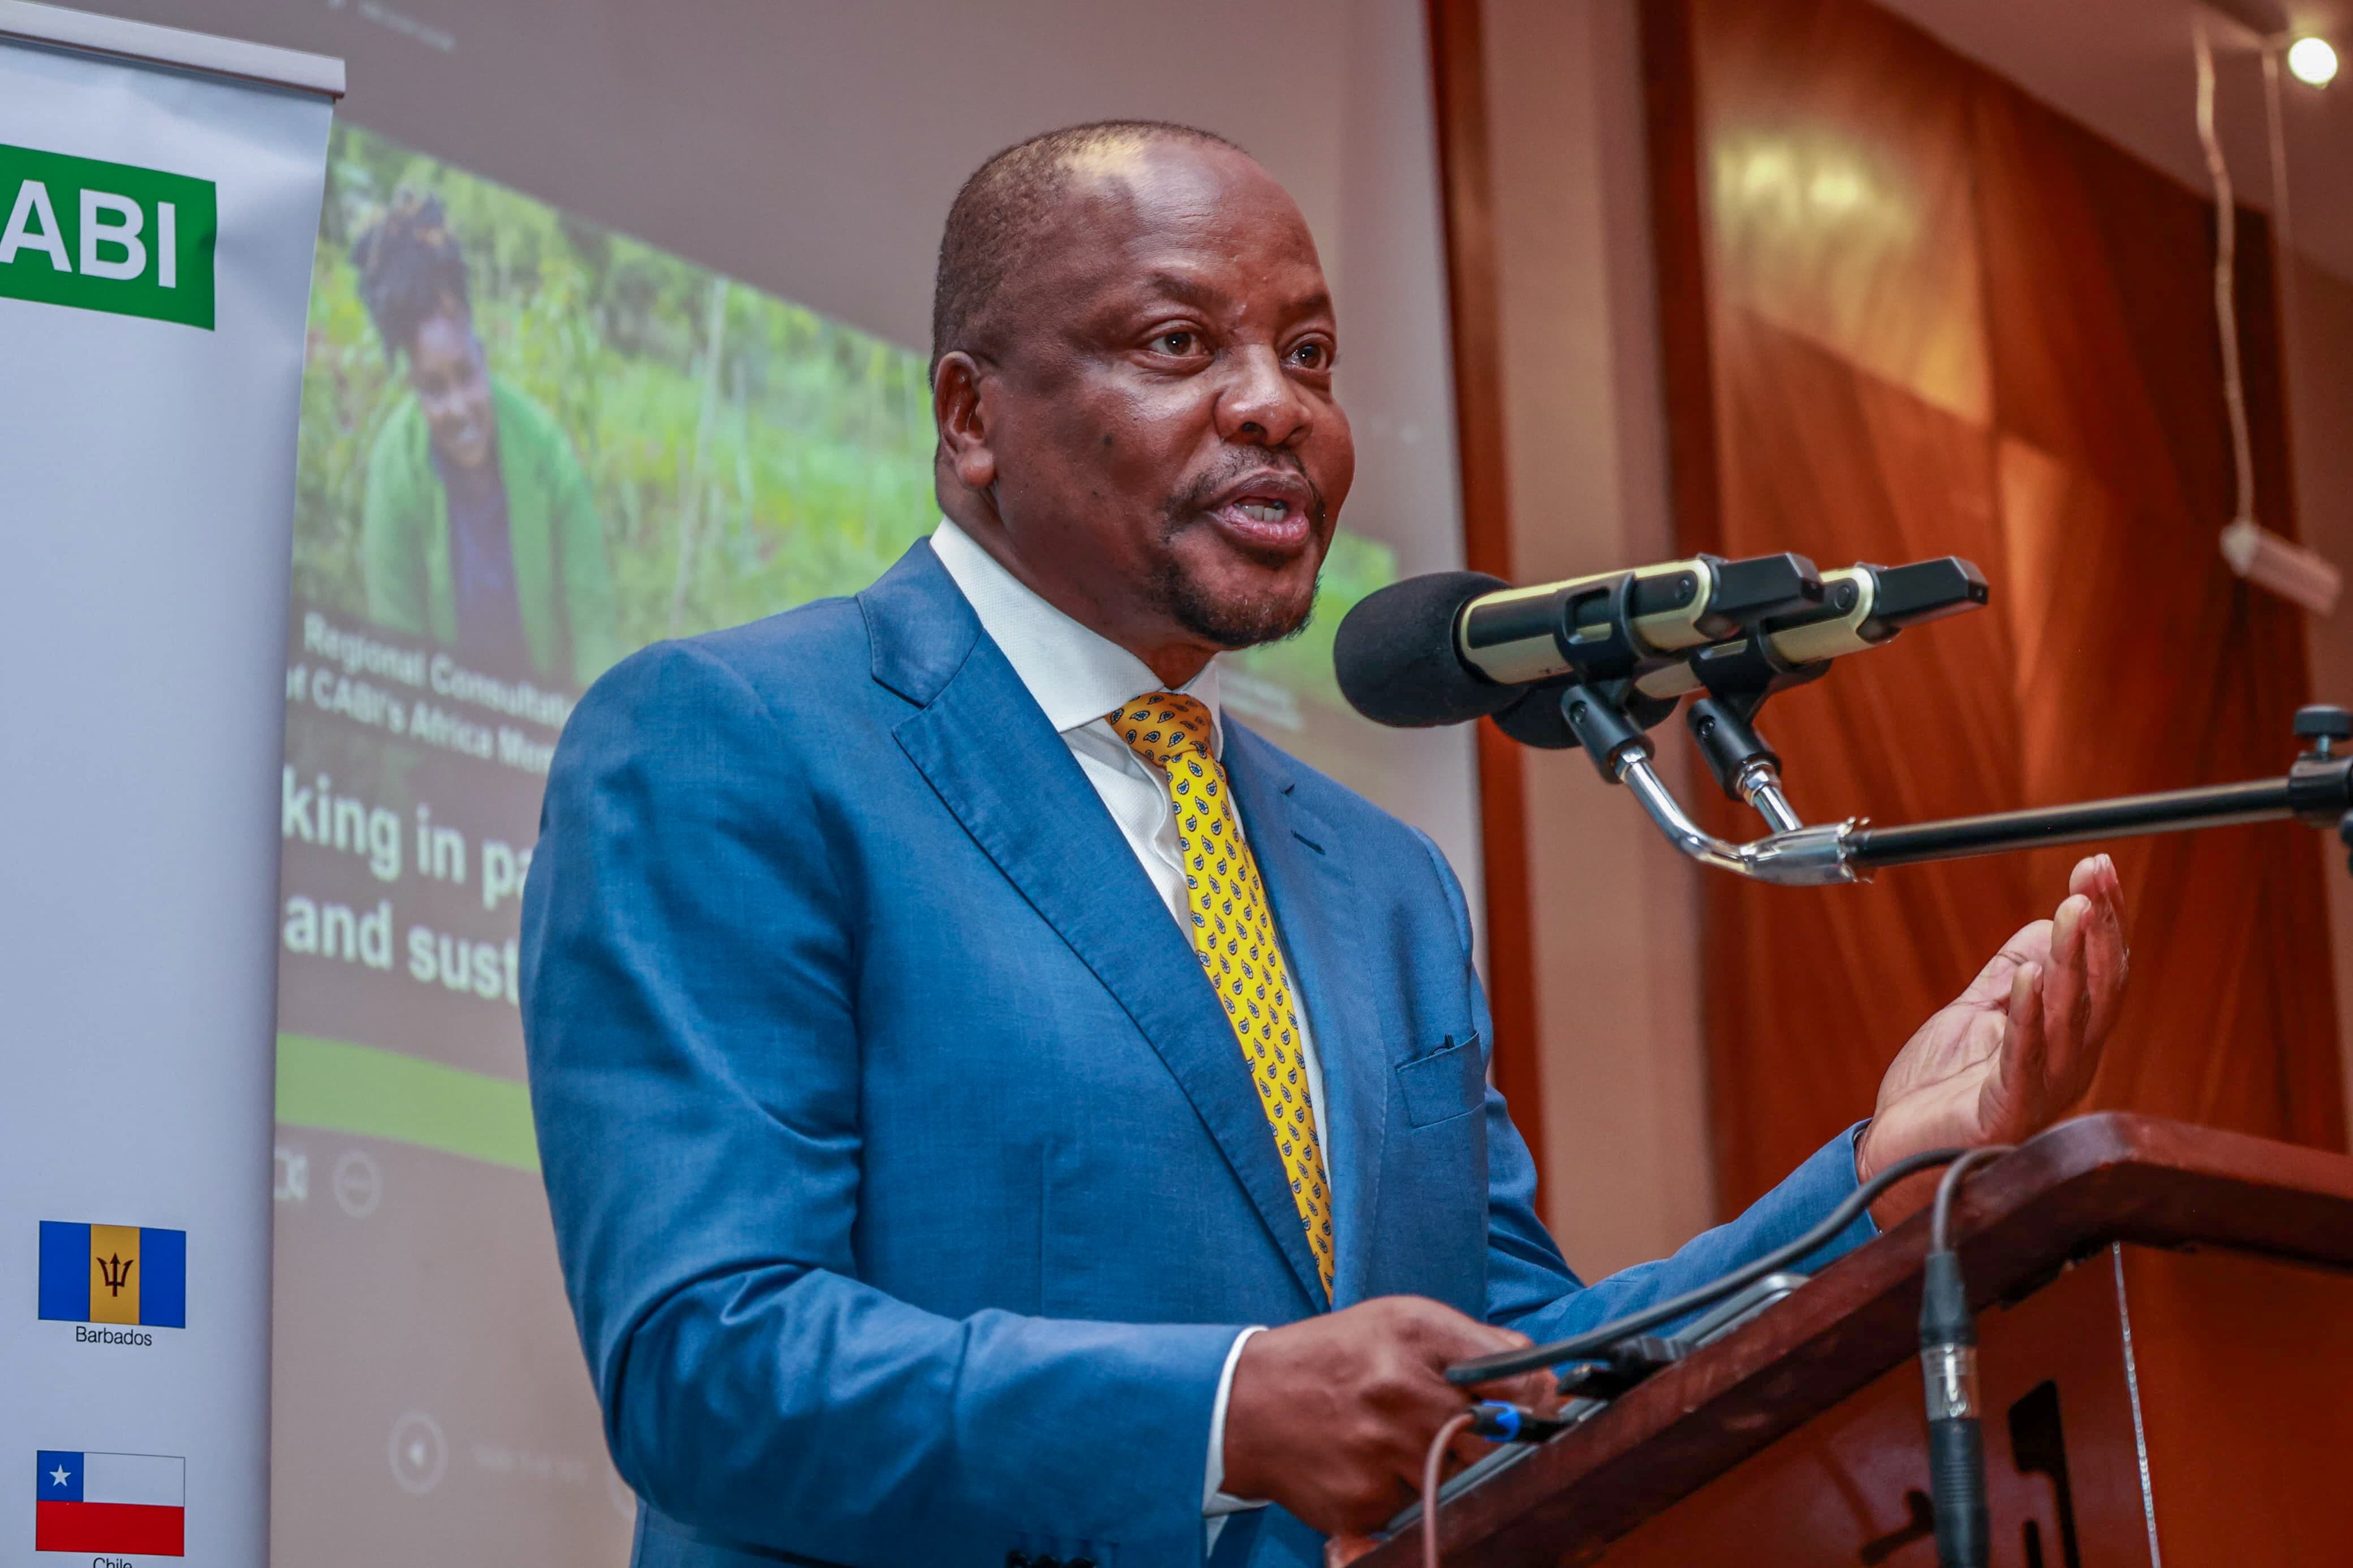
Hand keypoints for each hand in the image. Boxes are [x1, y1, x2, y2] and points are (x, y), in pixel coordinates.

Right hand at [1220, 1296, 1553, 1535]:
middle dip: (1489, 1439)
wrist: (1244, 1406)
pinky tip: (1373, 1467)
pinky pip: (1414, 1512)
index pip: (1514, 1384)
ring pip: (1457, 1481)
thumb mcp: (1398, 1320)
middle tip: (1465, 1428)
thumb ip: (1474, 1339)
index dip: (1539, 1400)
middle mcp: (1398, 1404)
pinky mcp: (1362, 1510)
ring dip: (1446, 1469)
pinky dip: (1405, 1495)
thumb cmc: (1331, 1356)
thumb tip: (1537, 1367)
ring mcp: (1380, 1463)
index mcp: (1412, 1347)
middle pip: (1492, 1443)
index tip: (1541, 1405)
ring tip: (1402, 1441)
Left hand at [1856, 854, 2129, 1216]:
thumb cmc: (1939, 1095)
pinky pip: (2023, 1058)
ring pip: (2069, 1018)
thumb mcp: (1976, 1016)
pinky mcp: (2006, 1113)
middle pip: (2098, 990)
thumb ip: (2010, 976)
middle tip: (2095, 877)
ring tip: (2072, 909)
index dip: (2104, 919)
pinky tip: (2028, 974)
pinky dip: (2027, 1014)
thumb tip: (2045, 924)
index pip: (2098, 972)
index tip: (2098, 868)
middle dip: (2100, 928)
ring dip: (2071, 960)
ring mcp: (2041, 1092)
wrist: (1896, 1159)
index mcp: (2064, 1042)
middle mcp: (2066, 1066)